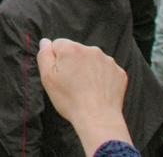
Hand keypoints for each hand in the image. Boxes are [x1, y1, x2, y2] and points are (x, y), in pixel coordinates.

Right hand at [37, 37, 131, 154]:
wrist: (99, 120)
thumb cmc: (71, 100)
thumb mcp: (47, 78)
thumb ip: (44, 55)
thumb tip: (46, 42)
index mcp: (71, 49)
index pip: (58, 45)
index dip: (56, 60)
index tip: (60, 75)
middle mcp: (91, 50)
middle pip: (76, 51)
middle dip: (73, 63)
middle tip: (72, 83)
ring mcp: (107, 61)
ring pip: (91, 60)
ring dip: (87, 68)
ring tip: (85, 88)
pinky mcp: (119, 72)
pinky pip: (105, 69)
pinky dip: (101, 77)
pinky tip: (97, 90)